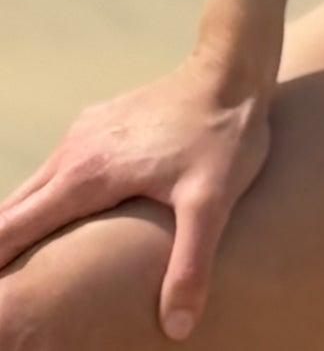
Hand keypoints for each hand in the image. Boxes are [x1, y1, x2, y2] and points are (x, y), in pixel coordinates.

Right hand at [0, 41, 277, 338]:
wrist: (233, 66)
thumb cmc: (223, 134)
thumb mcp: (213, 201)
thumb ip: (191, 264)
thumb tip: (178, 328)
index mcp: (85, 177)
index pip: (9, 231)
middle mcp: (72, 153)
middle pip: (10, 213)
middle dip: (1, 253)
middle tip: (8, 295)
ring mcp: (83, 134)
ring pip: (31, 191)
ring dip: (20, 227)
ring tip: (22, 268)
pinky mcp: (99, 123)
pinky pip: (56, 170)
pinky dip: (44, 202)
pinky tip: (62, 222)